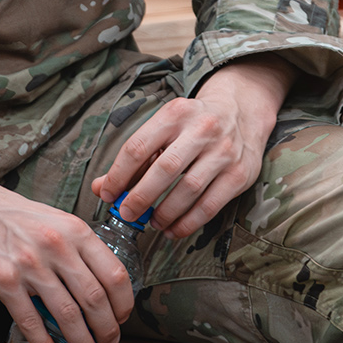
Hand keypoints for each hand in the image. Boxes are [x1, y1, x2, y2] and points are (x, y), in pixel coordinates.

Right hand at [0, 117, 134, 342]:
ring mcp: (30, 265)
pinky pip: (31, 321)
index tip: (123, 318)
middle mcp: (57, 247)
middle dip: (107, 329)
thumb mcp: (53, 220)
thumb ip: (75, 248)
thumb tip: (96, 285)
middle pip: (95, 298)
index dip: (124, 302)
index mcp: (75, 230)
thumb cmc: (9, 214)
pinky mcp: (4, 281)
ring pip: (67, 314)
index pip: (114, 273)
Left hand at [93, 57, 293, 239]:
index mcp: (175, 114)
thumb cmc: (193, 124)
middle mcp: (202, 129)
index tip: (108, 194)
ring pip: (189, 189)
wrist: (241, 112)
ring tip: (153, 223)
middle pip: (165, 169)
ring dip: (165, 212)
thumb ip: (134, 158)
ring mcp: (224, 151)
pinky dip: (189, 223)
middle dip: (140, 197)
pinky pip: (210, 205)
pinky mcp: (240, 173)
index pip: (138, 147)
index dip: (118, 175)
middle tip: (127, 214)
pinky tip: (174, 230)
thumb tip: (101, 187)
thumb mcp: (164, 128)